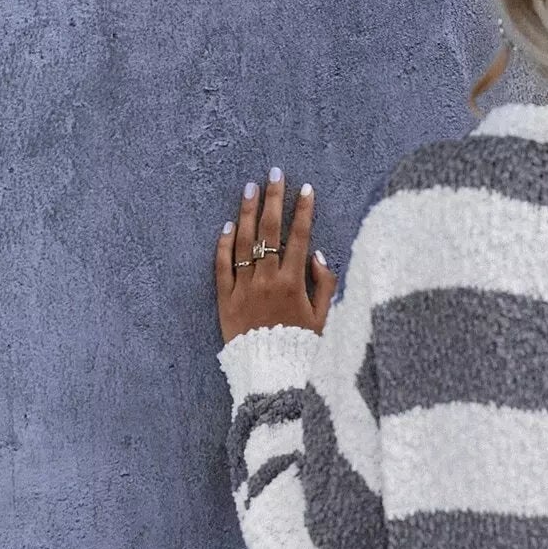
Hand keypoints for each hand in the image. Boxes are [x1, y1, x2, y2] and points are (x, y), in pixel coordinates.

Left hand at [215, 166, 337, 344]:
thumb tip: (318, 255)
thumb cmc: (302, 349)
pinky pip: (222, 266)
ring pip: (243, 242)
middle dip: (273, 199)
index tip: (307, 189)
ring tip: (250, 187)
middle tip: (274, 173)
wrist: (270, 375)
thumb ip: (325, 286)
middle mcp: (266, 281)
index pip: (300, 237)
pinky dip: (224, 244)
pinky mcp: (225, 300)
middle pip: (269, 231)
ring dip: (247, 212)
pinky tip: (228, 225)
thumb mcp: (325, 320)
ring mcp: (243, 288)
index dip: (304, 211)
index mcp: (293, 284)